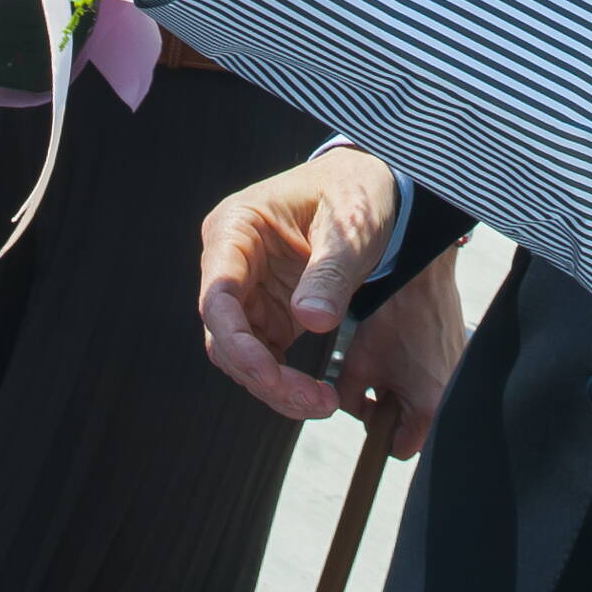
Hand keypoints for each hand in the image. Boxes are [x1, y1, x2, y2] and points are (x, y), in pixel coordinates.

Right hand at [199, 148, 401, 422]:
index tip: (269, 373)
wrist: (374, 186)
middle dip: (264, 376)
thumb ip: (330, 273)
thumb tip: (310, 321)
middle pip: (224, 335)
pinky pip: (264, 356)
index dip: (236, 341)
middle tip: (314, 403)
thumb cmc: (356, 193)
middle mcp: (230, 262)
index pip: (217, 295)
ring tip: (324, 405)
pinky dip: (285, 382)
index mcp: (236, 228)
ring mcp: (247, 289)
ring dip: (275, 387)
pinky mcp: (268, 311)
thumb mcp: (350, 228)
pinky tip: (317, 397)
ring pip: (241, 355)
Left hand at [335, 246, 465, 459]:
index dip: (377, 430)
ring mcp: (460, 378)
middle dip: (392, 410)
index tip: (368, 402)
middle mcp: (453, 398)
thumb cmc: (392, 315)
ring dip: (406, 391)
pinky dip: (420, 373)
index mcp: (430, 409)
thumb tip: (354, 410)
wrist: (423, 272)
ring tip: (395, 358)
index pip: (398, 448)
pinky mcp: (462, 360)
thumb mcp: (358, 364)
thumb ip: (349, 400)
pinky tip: (410, 348)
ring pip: (424, 403)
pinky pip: (437, 382)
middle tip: (379, 377)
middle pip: (414, 428)